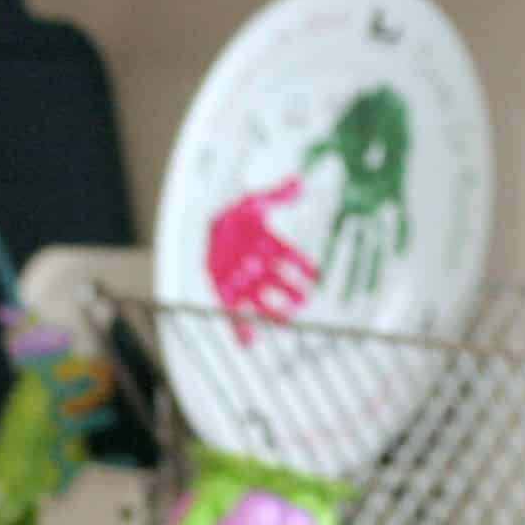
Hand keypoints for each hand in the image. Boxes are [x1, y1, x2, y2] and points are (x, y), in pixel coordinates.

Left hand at [207, 176, 317, 343]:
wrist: (208, 226)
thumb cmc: (235, 215)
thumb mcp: (254, 202)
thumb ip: (276, 195)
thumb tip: (299, 181)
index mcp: (271, 247)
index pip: (290, 258)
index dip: (303, 267)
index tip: (316, 276)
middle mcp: (259, 268)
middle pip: (279, 284)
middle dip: (291, 292)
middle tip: (303, 301)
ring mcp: (242, 281)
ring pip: (260, 302)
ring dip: (272, 312)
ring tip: (285, 322)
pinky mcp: (224, 292)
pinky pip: (234, 312)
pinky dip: (240, 328)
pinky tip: (249, 342)